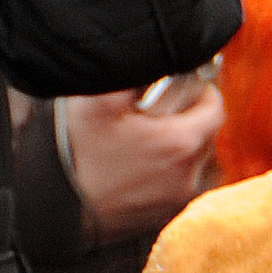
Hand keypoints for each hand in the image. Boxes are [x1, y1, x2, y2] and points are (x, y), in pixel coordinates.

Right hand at [59, 83, 224, 244]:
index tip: (179, 89)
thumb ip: (135, 72)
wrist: (55, 211)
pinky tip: (131, 170)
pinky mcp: (160, 218)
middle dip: (185, 120)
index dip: (200, 92)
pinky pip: (171, 186)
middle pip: (203, 136)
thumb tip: (154, 54)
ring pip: (188, 162)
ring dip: (172, 149)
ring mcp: (173, 200)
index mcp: (180, 143)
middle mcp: (186, 176)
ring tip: (139, 144)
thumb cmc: (75, 155)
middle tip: (153, 115)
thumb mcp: (99, 101)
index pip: (215, 108)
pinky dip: (160, 174)